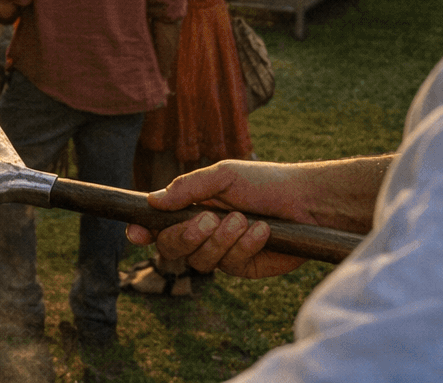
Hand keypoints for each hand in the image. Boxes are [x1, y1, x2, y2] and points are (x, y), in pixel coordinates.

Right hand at [125, 156, 387, 277]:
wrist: (306, 201)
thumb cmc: (263, 182)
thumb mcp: (223, 175)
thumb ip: (187, 187)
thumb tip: (152, 200)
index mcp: (190, 208)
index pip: (157, 225)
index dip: (142, 231)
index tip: (136, 233)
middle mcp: (201, 233)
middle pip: (171, 248)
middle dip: (186, 236)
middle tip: (209, 219)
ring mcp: (221, 253)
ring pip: (200, 261)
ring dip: (222, 240)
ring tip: (244, 220)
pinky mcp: (243, 267)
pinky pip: (231, 264)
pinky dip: (246, 246)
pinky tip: (262, 230)